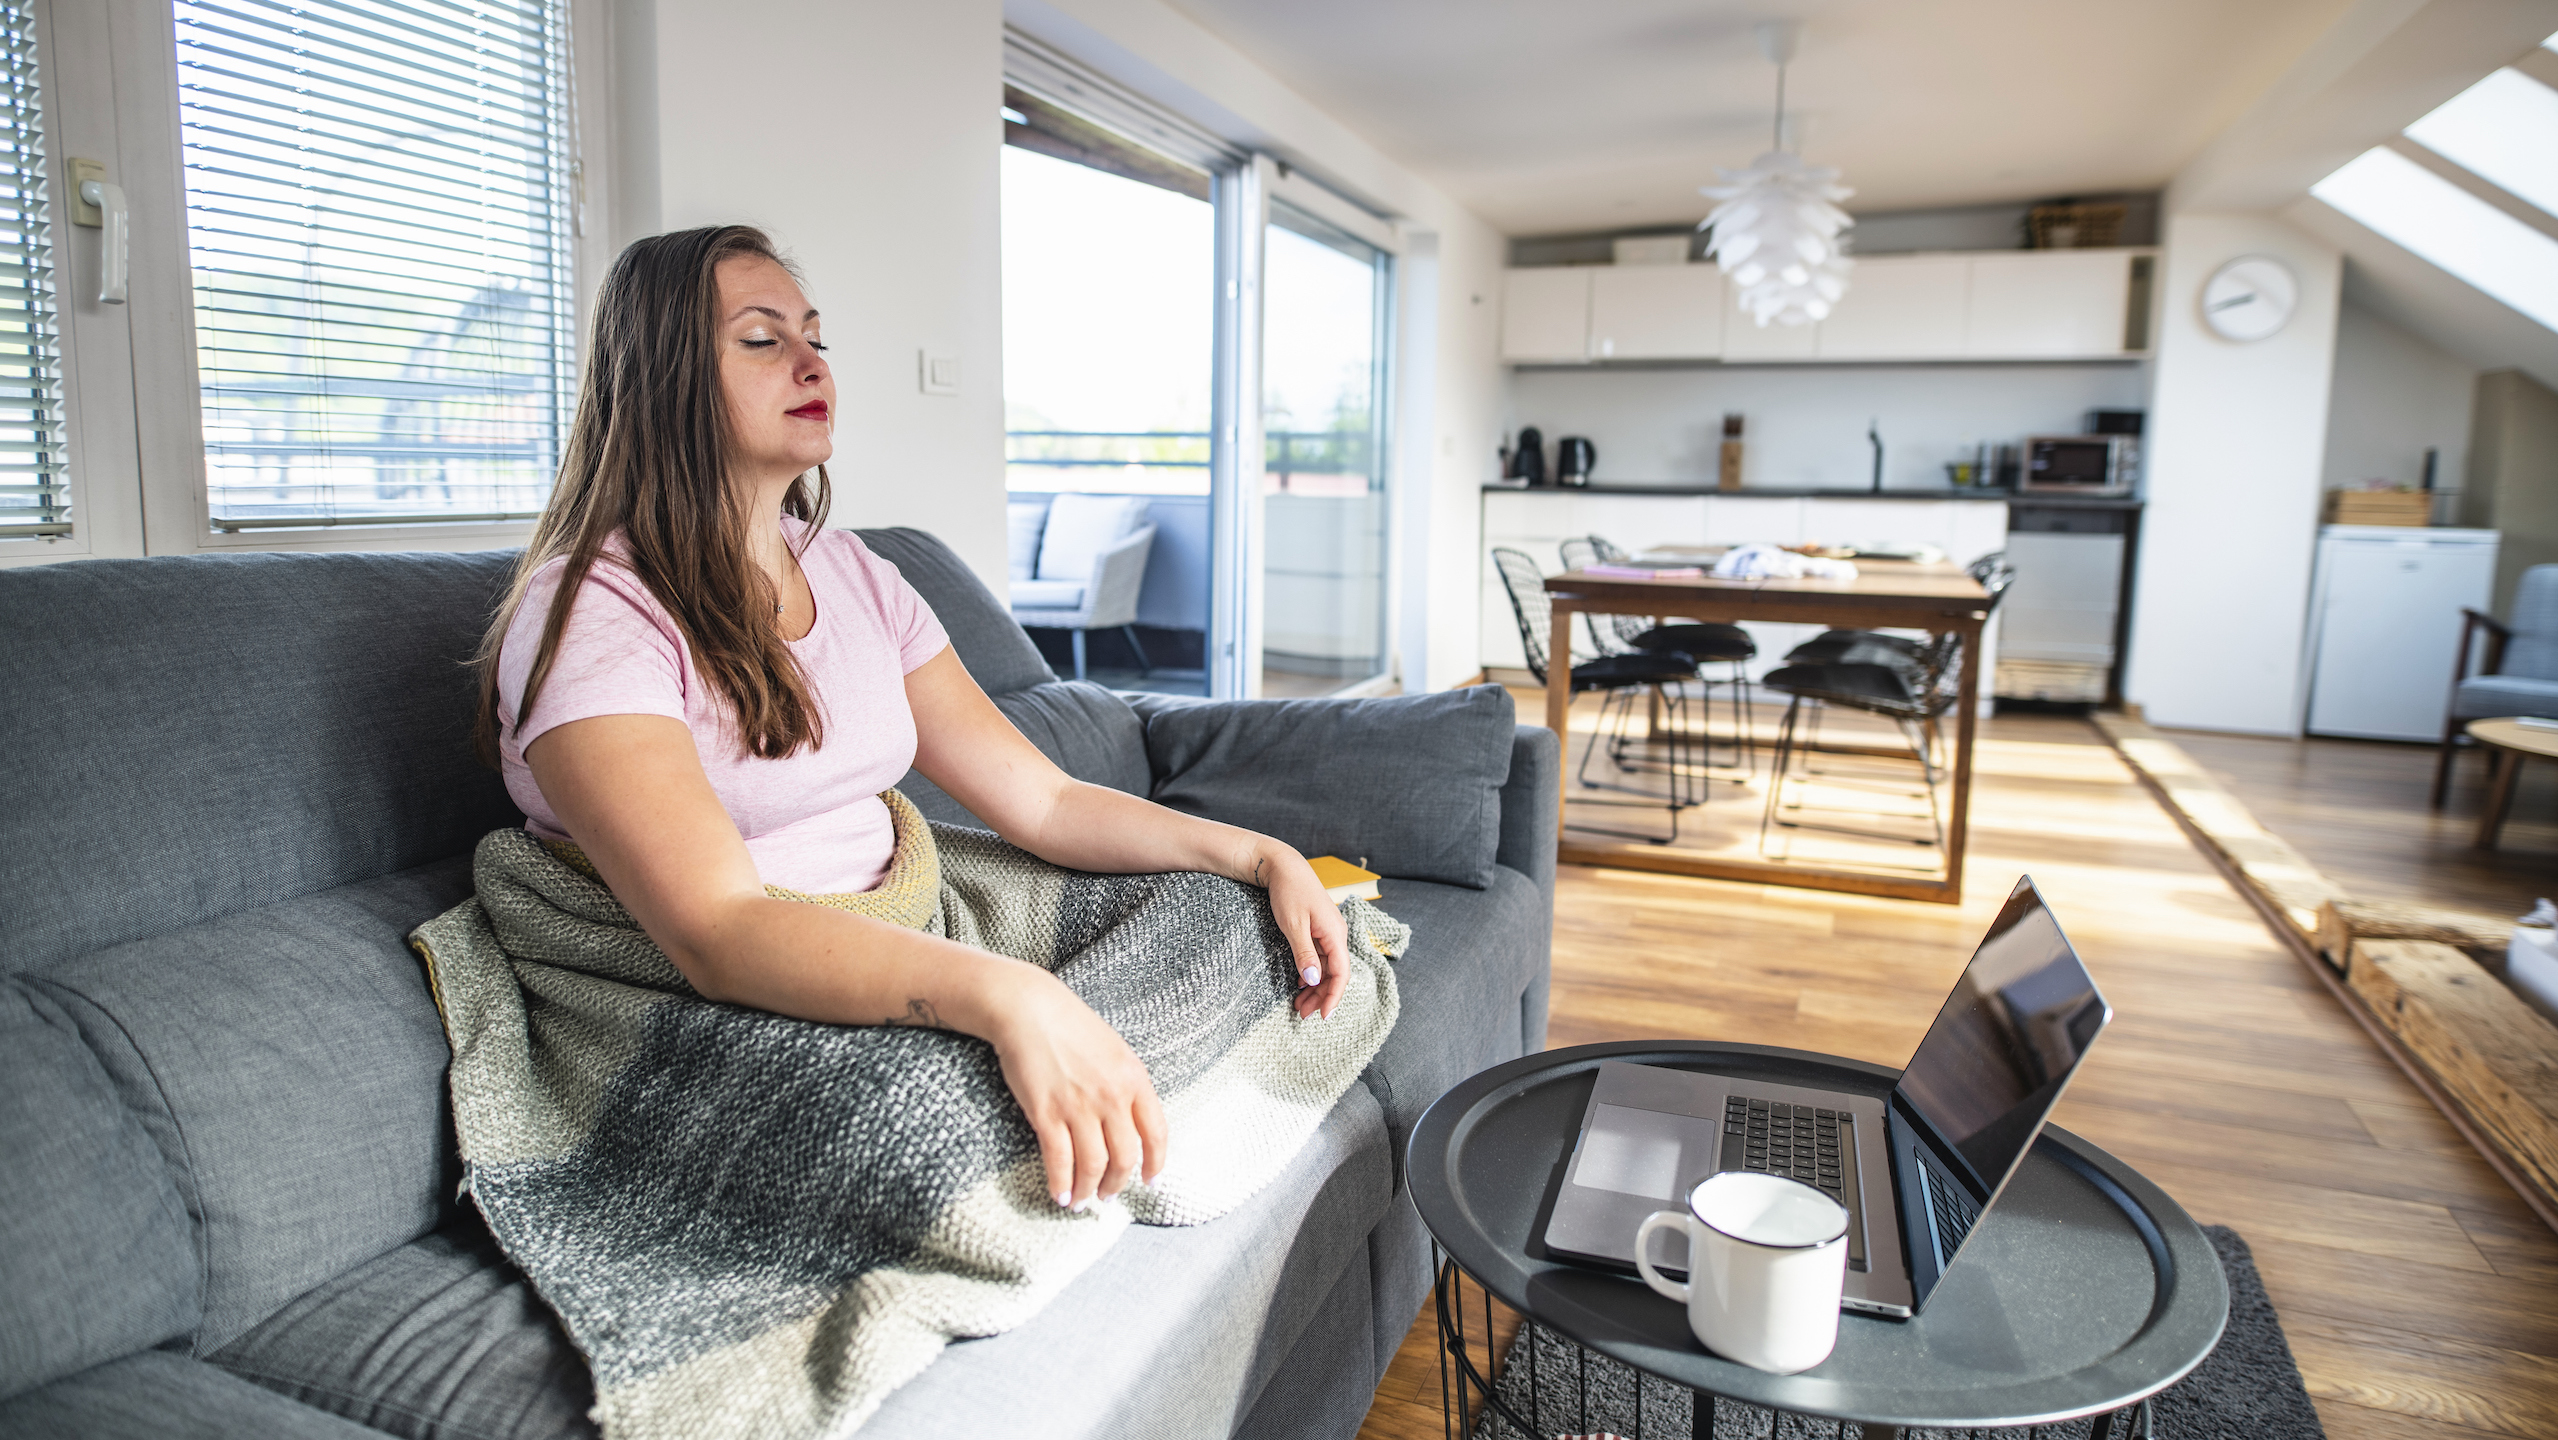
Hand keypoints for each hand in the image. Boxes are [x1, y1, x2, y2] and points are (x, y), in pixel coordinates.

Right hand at [985, 968, 1167, 1209]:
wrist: (1029, 1009)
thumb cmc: (1070, 1026)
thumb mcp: (1115, 1050)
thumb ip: (1127, 1085)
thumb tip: (1133, 1125)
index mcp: (1135, 1079)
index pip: (1157, 1133)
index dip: (1155, 1163)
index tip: (1150, 1181)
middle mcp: (1112, 1096)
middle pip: (1124, 1157)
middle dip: (1117, 1184)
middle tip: (1108, 1196)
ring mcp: (1079, 1107)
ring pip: (1093, 1166)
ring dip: (1088, 1190)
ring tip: (1082, 1200)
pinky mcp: (1046, 1114)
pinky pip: (1059, 1161)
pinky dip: (1060, 1184)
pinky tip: (1059, 1195)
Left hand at [1255, 843, 1349, 1020]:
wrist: (1284, 867)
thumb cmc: (1288, 892)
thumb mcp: (1293, 925)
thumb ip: (1304, 954)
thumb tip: (1313, 980)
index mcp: (1335, 934)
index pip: (1341, 973)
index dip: (1334, 996)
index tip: (1323, 1016)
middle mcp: (1337, 935)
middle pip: (1335, 974)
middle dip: (1321, 996)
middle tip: (1302, 1014)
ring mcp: (1329, 933)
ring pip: (1327, 968)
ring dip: (1315, 987)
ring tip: (1298, 1004)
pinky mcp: (1320, 931)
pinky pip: (1320, 958)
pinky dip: (1311, 973)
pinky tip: (1299, 984)